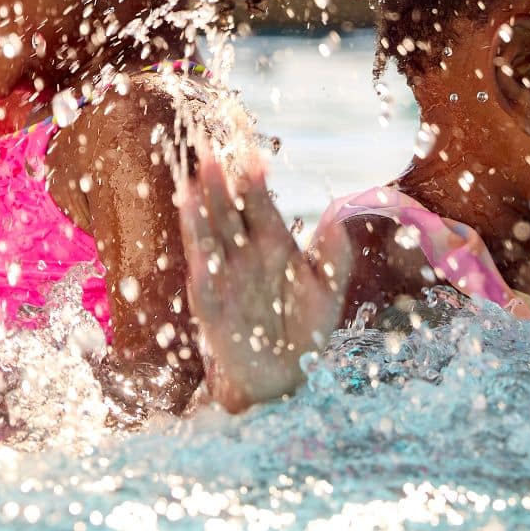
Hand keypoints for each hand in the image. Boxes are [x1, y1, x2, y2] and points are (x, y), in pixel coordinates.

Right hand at [176, 152, 348, 413]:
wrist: (284, 376)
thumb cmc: (305, 329)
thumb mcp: (327, 291)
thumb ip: (334, 257)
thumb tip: (338, 219)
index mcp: (273, 243)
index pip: (260, 204)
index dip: (255, 182)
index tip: (254, 157)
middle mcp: (244, 254)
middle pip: (228, 212)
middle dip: (219, 186)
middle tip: (211, 154)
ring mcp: (224, 277)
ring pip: (209, 238)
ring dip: (200, 213)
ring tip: (192, 185)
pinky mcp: (211, 305)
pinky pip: (203, 280)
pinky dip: (199, 261)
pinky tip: (194, 249)